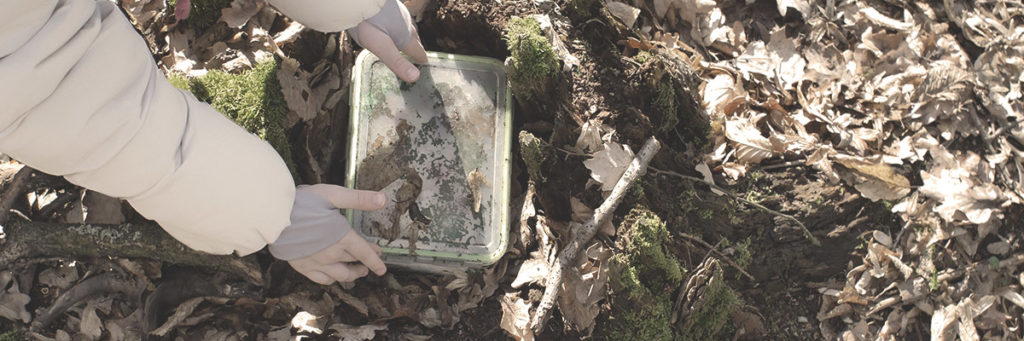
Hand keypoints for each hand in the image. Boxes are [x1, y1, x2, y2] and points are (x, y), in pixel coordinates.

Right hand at [269, 184, 387, 284]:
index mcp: (342, 237)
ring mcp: (317, 262)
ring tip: (358, 273)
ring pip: (340, 275)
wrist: (273, 216)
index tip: (382, 268)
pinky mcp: (303, 267)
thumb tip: (382, 200)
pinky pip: (322, 279)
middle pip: (354, 261)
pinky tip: (334, 277)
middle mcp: (332, 253)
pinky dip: (332, 280)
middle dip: (365, 262)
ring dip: (352, 275)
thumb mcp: (333, 195)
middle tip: (371, 260)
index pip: (364, 253)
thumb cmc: (303, 202)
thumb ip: (358, 199)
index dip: (375, 261)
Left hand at [347, 0, 427, 81]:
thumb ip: (397, 62)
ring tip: (407, 40)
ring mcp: (398, 12)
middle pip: (414, 38)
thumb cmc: (367, 23)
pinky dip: (398, 25)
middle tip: (417, 54)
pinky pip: (398, 18)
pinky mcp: (388, 6)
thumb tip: (416, 78)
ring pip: (407, 27)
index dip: (420, 58)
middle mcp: (405, 23)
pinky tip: (391, 24)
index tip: (424, 63)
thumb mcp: (380, 46)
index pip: (417, 50)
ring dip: (408, 35)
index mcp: (405, 35)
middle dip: (416, 47)